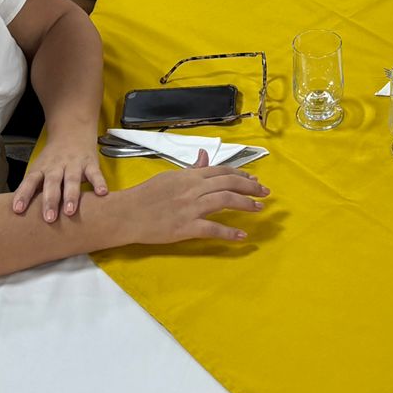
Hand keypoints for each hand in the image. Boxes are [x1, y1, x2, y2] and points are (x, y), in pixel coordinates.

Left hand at [13, 131, 107, 221]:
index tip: (18, 210)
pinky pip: (95, 173)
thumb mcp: (41, 169)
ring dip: (71, 195)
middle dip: (50, 200)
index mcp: (42, 168)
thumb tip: (24, 215)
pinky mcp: (90, 163)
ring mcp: (74, 164)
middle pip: (52, 182)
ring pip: (72, 179)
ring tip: (70, 211)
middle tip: (49, 218)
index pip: (30, 181)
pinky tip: (101, 193)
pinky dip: (99, 183)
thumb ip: (35, 188)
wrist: (72, 131)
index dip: (23, 194)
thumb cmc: (53, 159)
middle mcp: (57, 166)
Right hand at [123, 150, 270, 243]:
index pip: (221, 171)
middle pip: (228, 184)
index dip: (241, 175)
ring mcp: (190, 208)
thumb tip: (205, 156)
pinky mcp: (185, 227)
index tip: (254, 179)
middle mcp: (193, 188)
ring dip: (245, 204)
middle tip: (265, 193)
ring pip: (225, 201)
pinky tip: (242, 236)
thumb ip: (191, 169)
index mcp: (189, 175)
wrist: (127, 213)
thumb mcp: (169, 176)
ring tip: (259, 209)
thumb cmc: (146, 195)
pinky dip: (229, 232)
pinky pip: (212, 228)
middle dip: (250, 187)